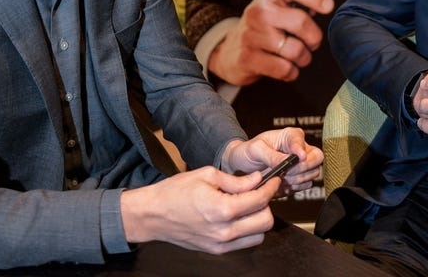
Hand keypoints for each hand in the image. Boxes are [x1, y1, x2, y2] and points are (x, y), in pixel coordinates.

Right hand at [120, 166, 276, 253]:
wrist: (153, 215)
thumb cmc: (175, 192)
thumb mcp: (206, 175)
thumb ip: (236, 180)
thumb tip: (257, 179)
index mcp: (221, 209)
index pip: (259, 199)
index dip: (270, 187)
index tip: (273, 179)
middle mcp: (223, 231)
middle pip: (265, 221)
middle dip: (266, 203)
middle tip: (260, 191)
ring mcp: (220, 244)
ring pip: (259, 235)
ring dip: (258, 219)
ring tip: (248, 204)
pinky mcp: (217, 251)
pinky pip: (244, 243)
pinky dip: (248, 230)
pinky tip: (238, 216)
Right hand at [208, 0, 333, 85]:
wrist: (229, 51)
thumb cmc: (261, 28)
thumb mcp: (276, 7)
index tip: (328, 6)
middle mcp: (259, 13)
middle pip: (300, 21)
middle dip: (314, 37)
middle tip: (312, 42)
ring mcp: (251, 36)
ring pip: (295, 49)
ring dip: (303, 58)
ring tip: (297, 56)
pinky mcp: (248, 58)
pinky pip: (284, 68)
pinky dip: (291, 72)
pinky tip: (285, 67)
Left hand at [221, 127, 323, 195]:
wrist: (241, 167)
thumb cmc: (248, 152)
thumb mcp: (255, 149)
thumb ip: (271, 155)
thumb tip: (287, 161)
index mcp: (290, 136)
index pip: (303, 140)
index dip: (302, 149)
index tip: (299, 157)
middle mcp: (299, 149)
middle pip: (316, 158)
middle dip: (302, 167)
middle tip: (287, 171)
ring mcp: (300, 165)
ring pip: (313, 173)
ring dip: (298, 179)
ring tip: (282, 178)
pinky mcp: (298, 179)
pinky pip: (306, 185)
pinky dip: (296, 187)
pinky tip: (283, 184)